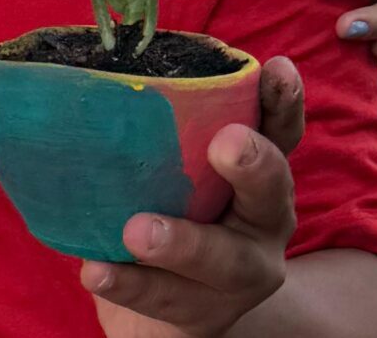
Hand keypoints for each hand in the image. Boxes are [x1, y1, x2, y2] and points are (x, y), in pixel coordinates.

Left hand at [82, 58, 301, 335]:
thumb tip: (93, 64)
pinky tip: (95, 270)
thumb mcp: (171, 165)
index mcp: (258, 172)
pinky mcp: (206, 313)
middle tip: (226, 143)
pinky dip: (131, 285)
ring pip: (222, 260)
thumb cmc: (165, 207)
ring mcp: (240, 274)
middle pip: (269, 193)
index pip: (279, 131)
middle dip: (253, 165)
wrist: (164, 309)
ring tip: (135, 231)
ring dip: (181, 243)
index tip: (276, 69)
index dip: (284, 101)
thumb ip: (157, 126)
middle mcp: (262, 220)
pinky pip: (170, 301)